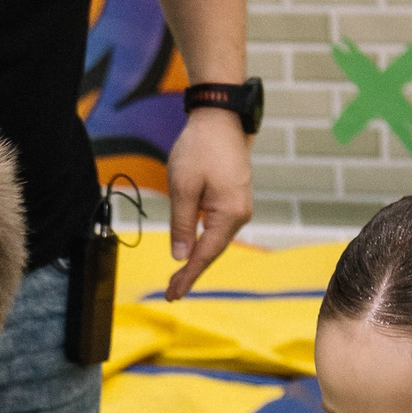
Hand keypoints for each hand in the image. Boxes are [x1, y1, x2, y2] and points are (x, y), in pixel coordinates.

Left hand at [162, 107, 252, 301]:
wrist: (220, 118)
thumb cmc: (200, 148)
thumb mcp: (183, 187)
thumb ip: (182, 224)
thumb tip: (181, 256)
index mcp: (230, 214)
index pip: (205, 254)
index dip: (188, 276)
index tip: (173, 295)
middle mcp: (240, 214)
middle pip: (212, 251)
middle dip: (191, 272)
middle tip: (171, 293)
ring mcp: (239, 206)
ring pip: (215, 240)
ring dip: (197, 258)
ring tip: (178, 279)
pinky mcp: (234, 199)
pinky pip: (217, 227)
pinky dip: (203, 241)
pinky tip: (191, 251)